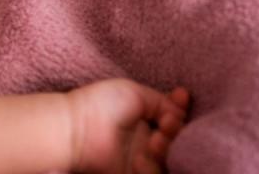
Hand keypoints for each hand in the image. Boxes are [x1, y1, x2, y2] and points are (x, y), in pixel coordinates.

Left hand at [67, 79, 189, 173]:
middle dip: (177, 131)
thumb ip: (161, 101)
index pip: (171, 118)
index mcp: (142, 120)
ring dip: (168, 149)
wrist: (76, 129)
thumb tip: (180, 111)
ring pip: (169, 160)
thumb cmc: (101, 105)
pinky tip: (143, 155)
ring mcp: (139, 160)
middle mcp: (143, 141)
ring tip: (155, 139)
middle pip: (175, 141)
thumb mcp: (134, 93)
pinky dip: (154, 167)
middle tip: (166, 123)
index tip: (181, 97)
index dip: (179, 110)